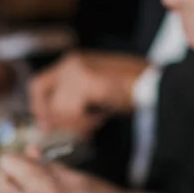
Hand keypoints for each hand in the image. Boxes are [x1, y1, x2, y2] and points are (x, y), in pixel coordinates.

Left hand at [28, 51, 146, 135]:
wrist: (154, 82)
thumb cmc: (132, 88)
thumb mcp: (97, 91)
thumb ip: (76, 101)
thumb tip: (54, 122)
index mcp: (73, 62)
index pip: (39, 85)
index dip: (39, 107)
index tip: (46, 125)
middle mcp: (70, 63)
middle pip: (44, 98)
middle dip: (56, 120)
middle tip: (73, 131)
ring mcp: (76, 71)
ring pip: (58, 109)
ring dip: (74, 123)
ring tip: (94, 123)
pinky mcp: (86, 81)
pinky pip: (72, 112)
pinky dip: (83, 123)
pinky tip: (99, 120)